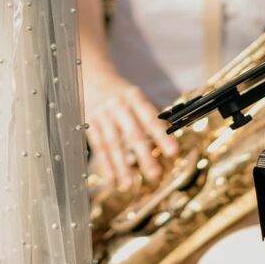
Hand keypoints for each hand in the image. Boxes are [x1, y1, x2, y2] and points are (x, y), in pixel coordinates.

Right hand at [83, 69, 177, 188]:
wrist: (92, 78)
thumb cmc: (122, 93)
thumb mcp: (138, 96)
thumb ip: (156, 112)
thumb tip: (175, 126)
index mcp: (134, 97)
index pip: (150, 118)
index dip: (161, 135)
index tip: (173, 152)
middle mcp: (118, 105)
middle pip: (132, 132)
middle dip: (143, 155)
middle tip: (154, 174)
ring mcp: (102, 114)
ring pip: (113, 143)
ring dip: (121, 165)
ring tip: (129, 184)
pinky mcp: (89, 123)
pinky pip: (98, 146)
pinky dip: (105, 163)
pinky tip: (112, 179)